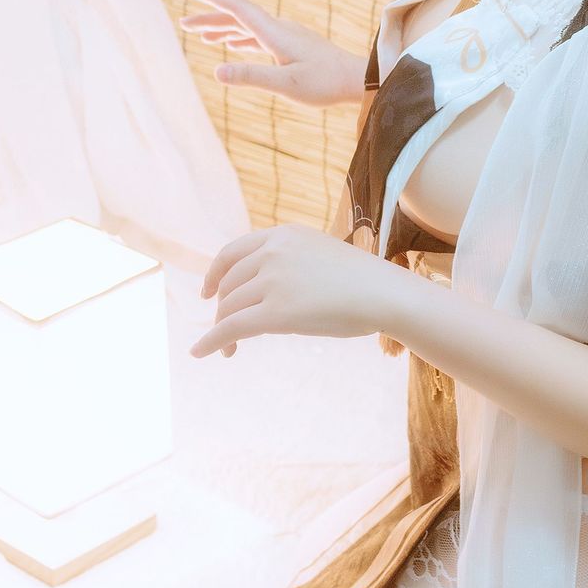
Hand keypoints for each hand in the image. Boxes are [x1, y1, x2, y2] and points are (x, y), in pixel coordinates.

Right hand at [180, 0, 369, 106]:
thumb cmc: (325, 83)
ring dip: (224, 28)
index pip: (239, 8)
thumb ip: (251, 77)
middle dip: (211, 17)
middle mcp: (280, 29)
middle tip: (183, 23)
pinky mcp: (294, 45)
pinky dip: (242, 37)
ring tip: (202, 36)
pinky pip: (260, 36)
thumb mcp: (286, 84)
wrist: (358, 78)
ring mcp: (287, 36)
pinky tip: (234, 45)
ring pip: (249, 26)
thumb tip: (216, 71)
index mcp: (275, 33)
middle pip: (239, 16)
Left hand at [190, 225, 394, 358]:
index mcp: (284, 234)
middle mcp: (274, 252)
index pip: (232, 251)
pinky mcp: (276, 312)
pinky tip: (200, 353)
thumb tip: (262, 289)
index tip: (207, 292)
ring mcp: (274, 280)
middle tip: (227, 331)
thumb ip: (290, 262)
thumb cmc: (363, 282)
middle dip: (222, 309)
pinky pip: (231, 327)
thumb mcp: (320, 256)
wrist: (388, 294)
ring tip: (228, 349)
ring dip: (221, 329)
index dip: (214, 273)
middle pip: (229, 284)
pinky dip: (210, 340)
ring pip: (229, 308)